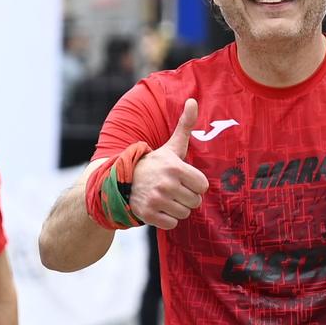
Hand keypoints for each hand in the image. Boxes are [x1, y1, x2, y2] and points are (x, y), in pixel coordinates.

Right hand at [128, 98, 209, 230]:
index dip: (195, 184)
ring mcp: (156, 200)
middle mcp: (166, 184)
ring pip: (184, 213)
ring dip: (177, 208)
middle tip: (173, 189)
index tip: (183, 179)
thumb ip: (185, 125)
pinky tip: (158, 208)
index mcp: (174, 167)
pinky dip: (167, 219)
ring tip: (165, 197)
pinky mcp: (148, 215)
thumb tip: (194, 100)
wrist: (122, 180)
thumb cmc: (154, 164)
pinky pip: (172, 224)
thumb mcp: (171, 146)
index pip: (203, 186)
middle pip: (195, 201)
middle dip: (186, 197)